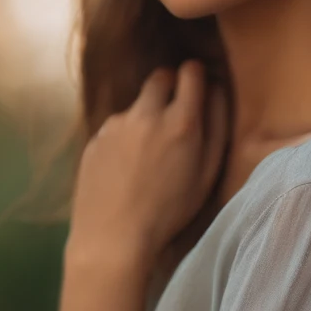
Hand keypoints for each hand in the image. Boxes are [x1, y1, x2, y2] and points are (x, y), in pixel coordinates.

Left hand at [66, 60, 228, 267]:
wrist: (112, 237)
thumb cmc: (169, 211)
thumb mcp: (206, 175)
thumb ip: (216, 128)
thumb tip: (215, 90)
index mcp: (181, 122)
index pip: (190, 72)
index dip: (195, 76)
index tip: (196, 86)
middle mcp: (146, 113)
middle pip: (159, 78)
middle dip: (169, 85)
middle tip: (174, 113)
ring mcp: (115, 124)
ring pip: (136, 105)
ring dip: (145, 116)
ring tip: (147, 156)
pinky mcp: (94, 138)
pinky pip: (115, 127)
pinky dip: (124, 137)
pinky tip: (124, 169)